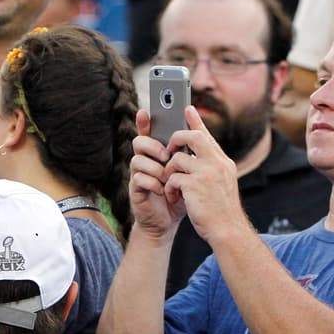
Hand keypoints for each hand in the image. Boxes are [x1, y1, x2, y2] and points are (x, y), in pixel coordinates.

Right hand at [129, 110, 184, 239]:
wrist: (169, 222)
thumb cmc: (180, 195)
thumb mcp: (189, 172)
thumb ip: (190, 154)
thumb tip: (199, 132)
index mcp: (157, 153)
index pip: (149, 132)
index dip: (145, 121)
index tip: (145, 111)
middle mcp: (146, 161)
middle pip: (139, 141)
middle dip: (152, 145)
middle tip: (166, 154)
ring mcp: (138, 174)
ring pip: (137, 160)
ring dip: (155, 167)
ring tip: (167, 177)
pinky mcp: (135, 189)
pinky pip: (138, 179)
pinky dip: (153, 183)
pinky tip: (163, 191)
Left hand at [163, 106, 248, 244]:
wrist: (227, 230)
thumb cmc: (220, 211)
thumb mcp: (220, 184)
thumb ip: (210, 168)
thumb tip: (193, 156)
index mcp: (222, 162)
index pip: (207, 136)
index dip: (195, 121)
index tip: (187, 108)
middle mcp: (216, 163)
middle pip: (192, 136)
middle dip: (176, 139)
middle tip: (169, 150)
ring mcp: (206, 173)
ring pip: (177, 159)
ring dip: (170, 172)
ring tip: (172, 186)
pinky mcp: (194, 185)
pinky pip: (172, 178)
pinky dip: (169, 188)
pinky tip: (173, 197)